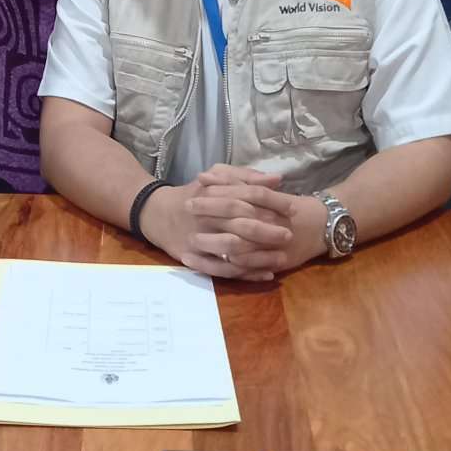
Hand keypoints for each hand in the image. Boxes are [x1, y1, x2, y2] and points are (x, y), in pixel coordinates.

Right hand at [139, 164, 303, 281]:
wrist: (158, 214)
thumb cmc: (194, 193)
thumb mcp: (215, 177)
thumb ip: (245, 176)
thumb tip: (276, 179)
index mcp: (213, 193)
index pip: (246, 196)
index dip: (271, 203)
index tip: (292, 209)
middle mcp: (206, 217)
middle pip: (240, 224)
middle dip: (267, 231)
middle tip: (289, 235)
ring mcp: (199, 239)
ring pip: (232, 250)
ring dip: (259, 255)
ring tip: (282, 257)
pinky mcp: (195, 259)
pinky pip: (222, 270)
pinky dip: (245, 274)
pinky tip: (265, 274)